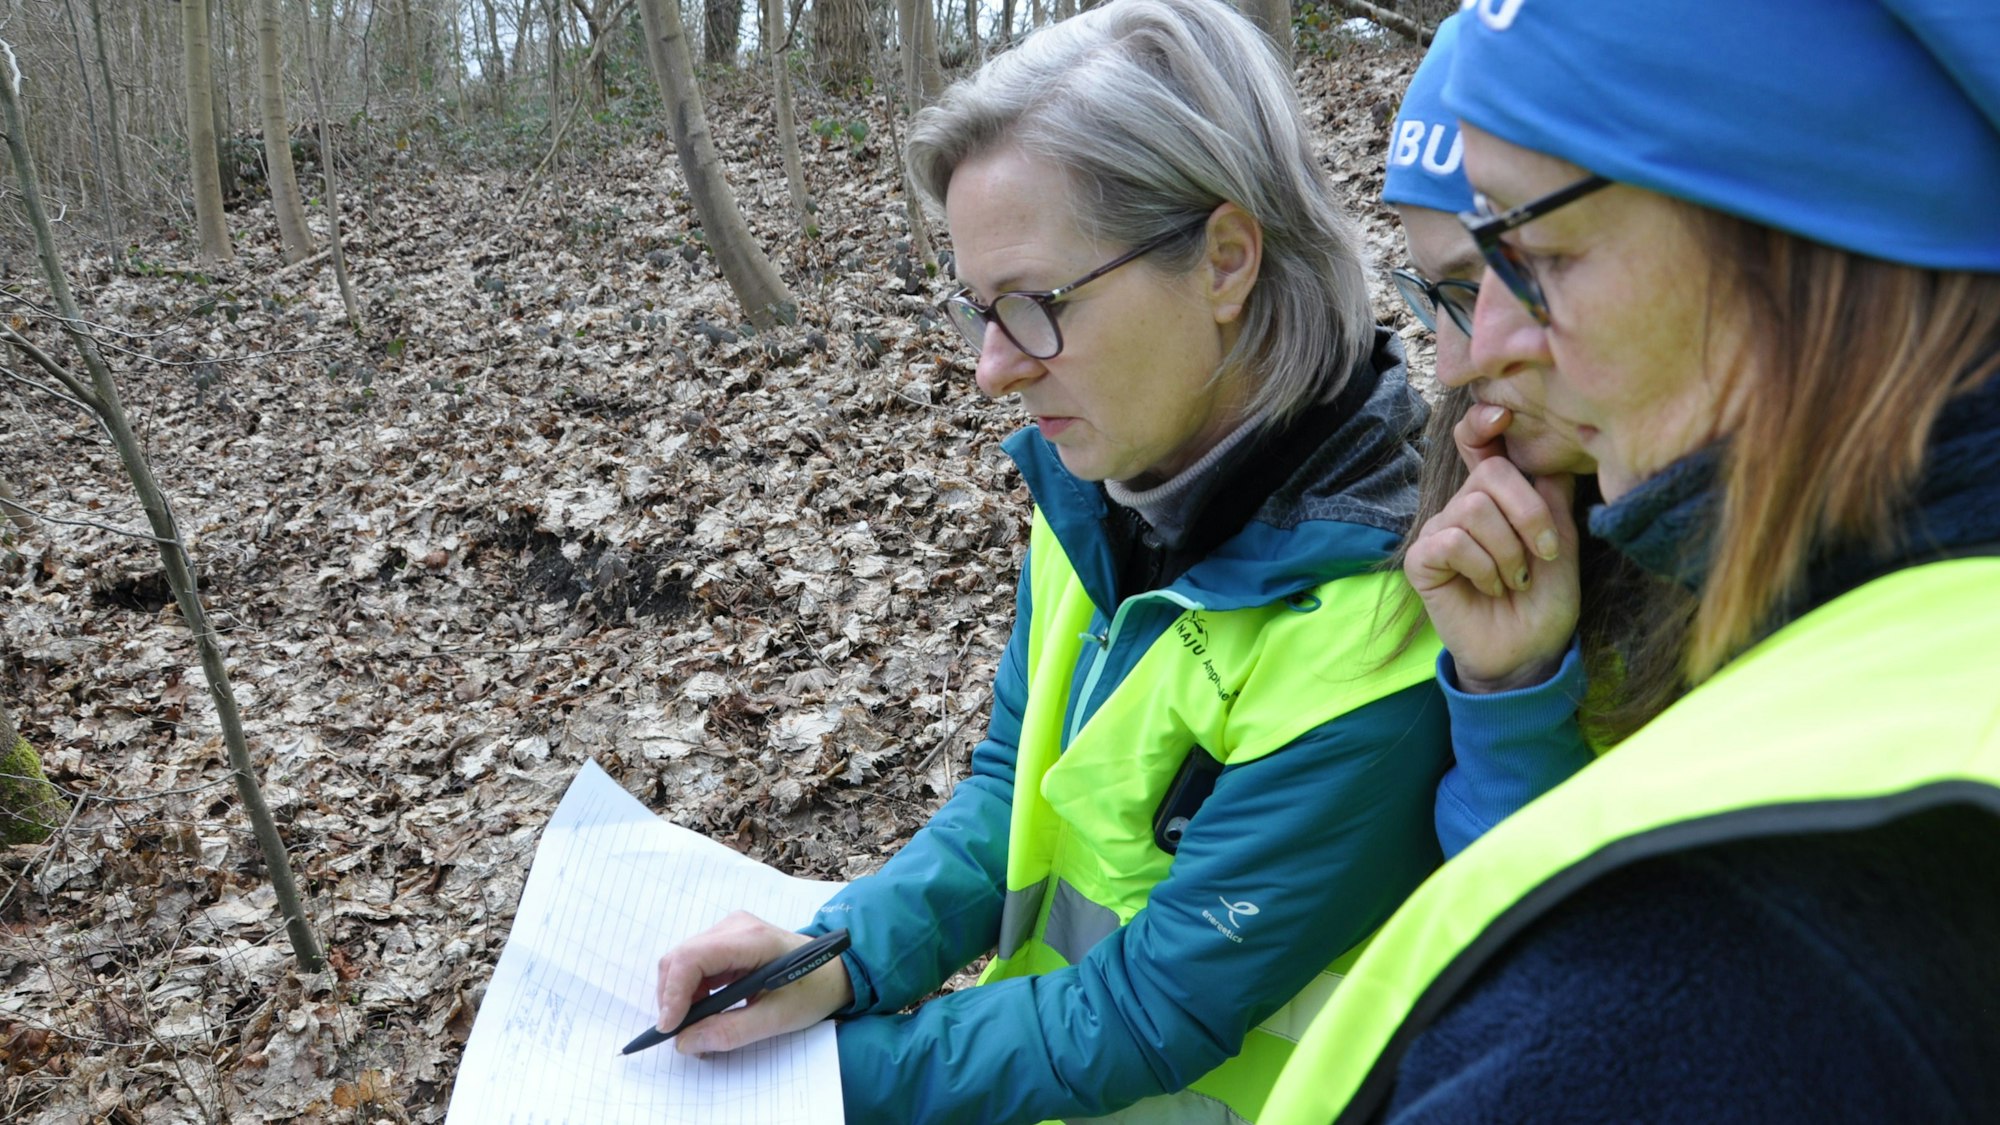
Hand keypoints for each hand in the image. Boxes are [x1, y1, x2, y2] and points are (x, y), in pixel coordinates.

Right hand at [655, 911, 853, 1054]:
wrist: (835, 972)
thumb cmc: (813, 990)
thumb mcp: (777, 1019)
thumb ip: (730, 1032)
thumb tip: (685, 1042)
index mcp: (751, 939)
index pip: (692, 958)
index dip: (673, 994)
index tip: (670, 1029)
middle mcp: (734, 926)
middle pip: (680, 959)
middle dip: (673, 999)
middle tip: (683, 1035)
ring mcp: (728, 931)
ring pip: (682, 963)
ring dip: (680, 998)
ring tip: (697, 1028)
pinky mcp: (726, 942)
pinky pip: (694, 965)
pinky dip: (691, 992)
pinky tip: (706, 1012)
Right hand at [1405, 405, 1580, 692]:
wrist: (1529, 651)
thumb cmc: (1545, 598)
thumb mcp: (1563, 542)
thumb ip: (1551, 497)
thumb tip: (1545, 451)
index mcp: (1497, 495)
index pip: (1477, 442)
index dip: (1481, 424)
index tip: (1500, 417)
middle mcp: (1464, 505)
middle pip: (1489, 474)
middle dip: (1528, 515)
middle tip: (1542, 554)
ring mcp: (1439, 530)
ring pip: (1473, 508)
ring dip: (1507, 550)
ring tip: (1514, 579)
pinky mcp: (1421, 560)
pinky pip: (1453, 542)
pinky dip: (1483, 567)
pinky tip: (1488, 588)